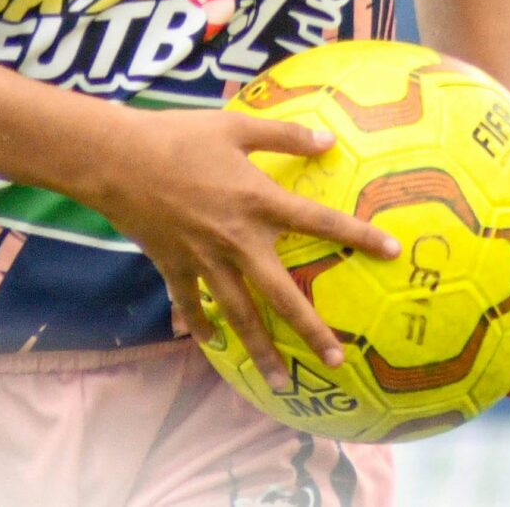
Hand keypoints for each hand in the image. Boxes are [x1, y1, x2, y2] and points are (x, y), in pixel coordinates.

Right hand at [88, 109, 398, 392]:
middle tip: (336, 361)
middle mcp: (237, 239)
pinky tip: (214, 346)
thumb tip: (328, 140)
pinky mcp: (174, 265)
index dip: (358, 234)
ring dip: (260, 351)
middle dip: (309, 331)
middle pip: (281, 294)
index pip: (318, 220)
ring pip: (239, 315)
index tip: (392, 251)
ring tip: (281, 382)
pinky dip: (202, 327)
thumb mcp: (235, 126)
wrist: (116, 159)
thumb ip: (284, 135)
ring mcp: (204, 258)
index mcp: (257, 201)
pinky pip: (192, 305)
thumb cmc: (178, 135)